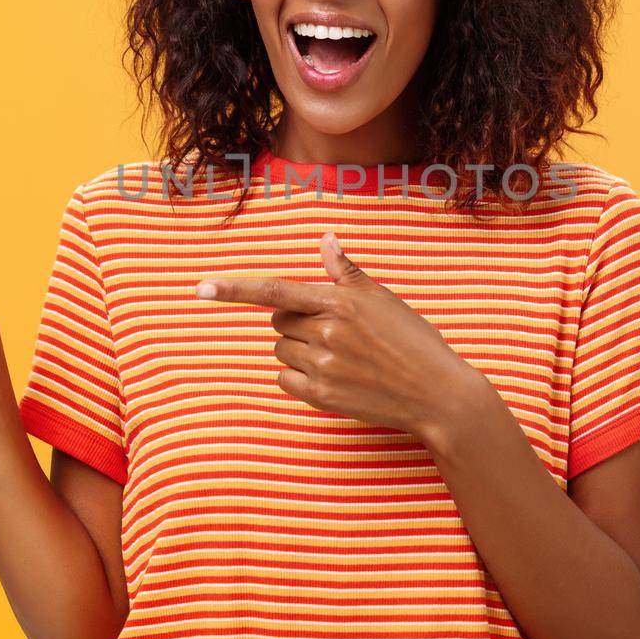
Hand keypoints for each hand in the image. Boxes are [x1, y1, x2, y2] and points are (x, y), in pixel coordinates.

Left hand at [194, 231, 488, 442]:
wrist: (437, 393)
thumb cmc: (414, 340)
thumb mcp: (384, 299)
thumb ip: (347, 272)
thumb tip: (325, 240)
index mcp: (341, 302)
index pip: (275, 289)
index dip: (235, 288)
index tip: (201, 287)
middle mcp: (328, 333)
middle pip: (278, 320)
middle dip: (295, 320)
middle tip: (332, 329)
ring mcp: (324, 367)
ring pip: (281, 350)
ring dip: (298, 349)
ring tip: (339, 355)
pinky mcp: (322, 397)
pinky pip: (285, 379)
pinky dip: (297, 376)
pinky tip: (331, 376)